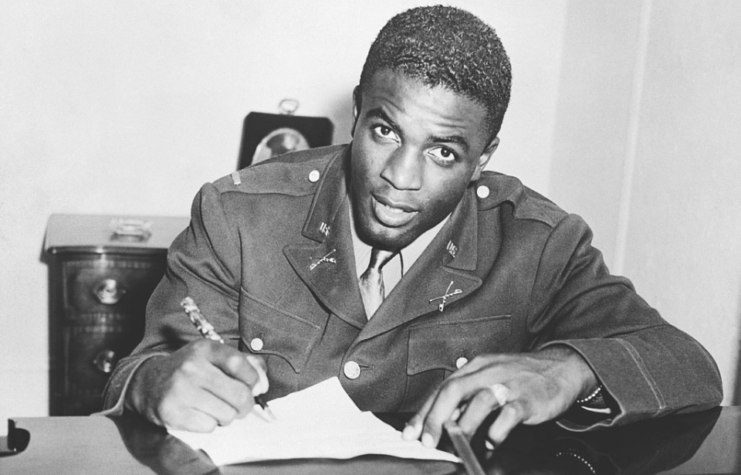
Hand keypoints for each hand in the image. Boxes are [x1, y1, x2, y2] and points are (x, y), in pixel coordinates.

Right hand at [125, 339, 267, 431]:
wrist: (149, 382)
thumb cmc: (192, 370)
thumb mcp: (216, 357)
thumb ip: (247, 364)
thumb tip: (263, 385)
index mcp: (206, 349)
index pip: (240, 364)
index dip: (253, 379)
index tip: (252, 385)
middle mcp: (192, 367)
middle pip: (239, 395)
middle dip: (245, 404)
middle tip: (239, 404)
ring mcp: (180, 391)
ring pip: (227, 415)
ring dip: (227, 415)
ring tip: (215, 407)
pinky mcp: (173, 412)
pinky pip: (210, 427)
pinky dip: (210, 424)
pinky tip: (200, 413)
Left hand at [402, 346, 596, 447]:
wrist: (562, 368)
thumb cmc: (521, 377)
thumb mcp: (490, 376)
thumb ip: (467, 394)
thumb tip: (439, 416)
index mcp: (476, 366)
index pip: (443, 387)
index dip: (425, 411)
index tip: (411, 432)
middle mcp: (489, 372)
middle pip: (455, 390)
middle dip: (436, 417)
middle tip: (427, 442)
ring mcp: (510, 384)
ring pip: (480, 401)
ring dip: (464, 425)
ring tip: (457, 445)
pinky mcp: (530, 399)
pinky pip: (510, 415)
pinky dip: (498, 430)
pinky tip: (492, 442)